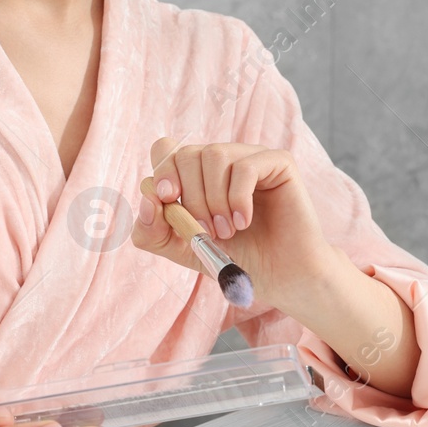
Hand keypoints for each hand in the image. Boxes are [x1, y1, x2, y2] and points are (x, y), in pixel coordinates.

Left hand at [132, 136, 336, 309]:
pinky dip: (238, 198)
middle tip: (207, 230)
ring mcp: (250, 157)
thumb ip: (154, 231)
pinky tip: (245, 221)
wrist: (280, 277)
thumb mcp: (184, 249)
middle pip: (187, 153)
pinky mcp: (278, 162)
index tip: (168, 199)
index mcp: (197, 174)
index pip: (166, 149)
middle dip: (191, 197)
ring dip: (215, 199)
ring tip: (228, 229)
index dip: (162, 171)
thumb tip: (146, 198)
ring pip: (215, 155)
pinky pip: (245, 166)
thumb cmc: (238, 259)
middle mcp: (222, 161)